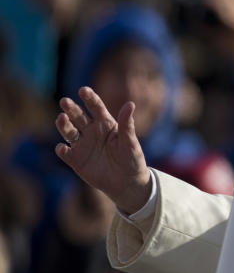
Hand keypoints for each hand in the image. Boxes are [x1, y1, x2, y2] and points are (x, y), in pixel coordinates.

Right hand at [55, 86, 151, 214]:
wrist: (127, 182)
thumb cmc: (132, 159)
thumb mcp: (131, 142)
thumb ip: (127, 124)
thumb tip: (130, 104)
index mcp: (106, 124)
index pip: (96, 107)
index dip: (89, 98)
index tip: (83, 90)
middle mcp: (92, 131)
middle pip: (78, 117)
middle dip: (71, 108)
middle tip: (65, 101)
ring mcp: (82, 145)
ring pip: (69, 131)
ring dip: (63, 125)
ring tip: (62, 118)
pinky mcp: (76, 159)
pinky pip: (65, 152)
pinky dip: (62, 149)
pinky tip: (63, 147)